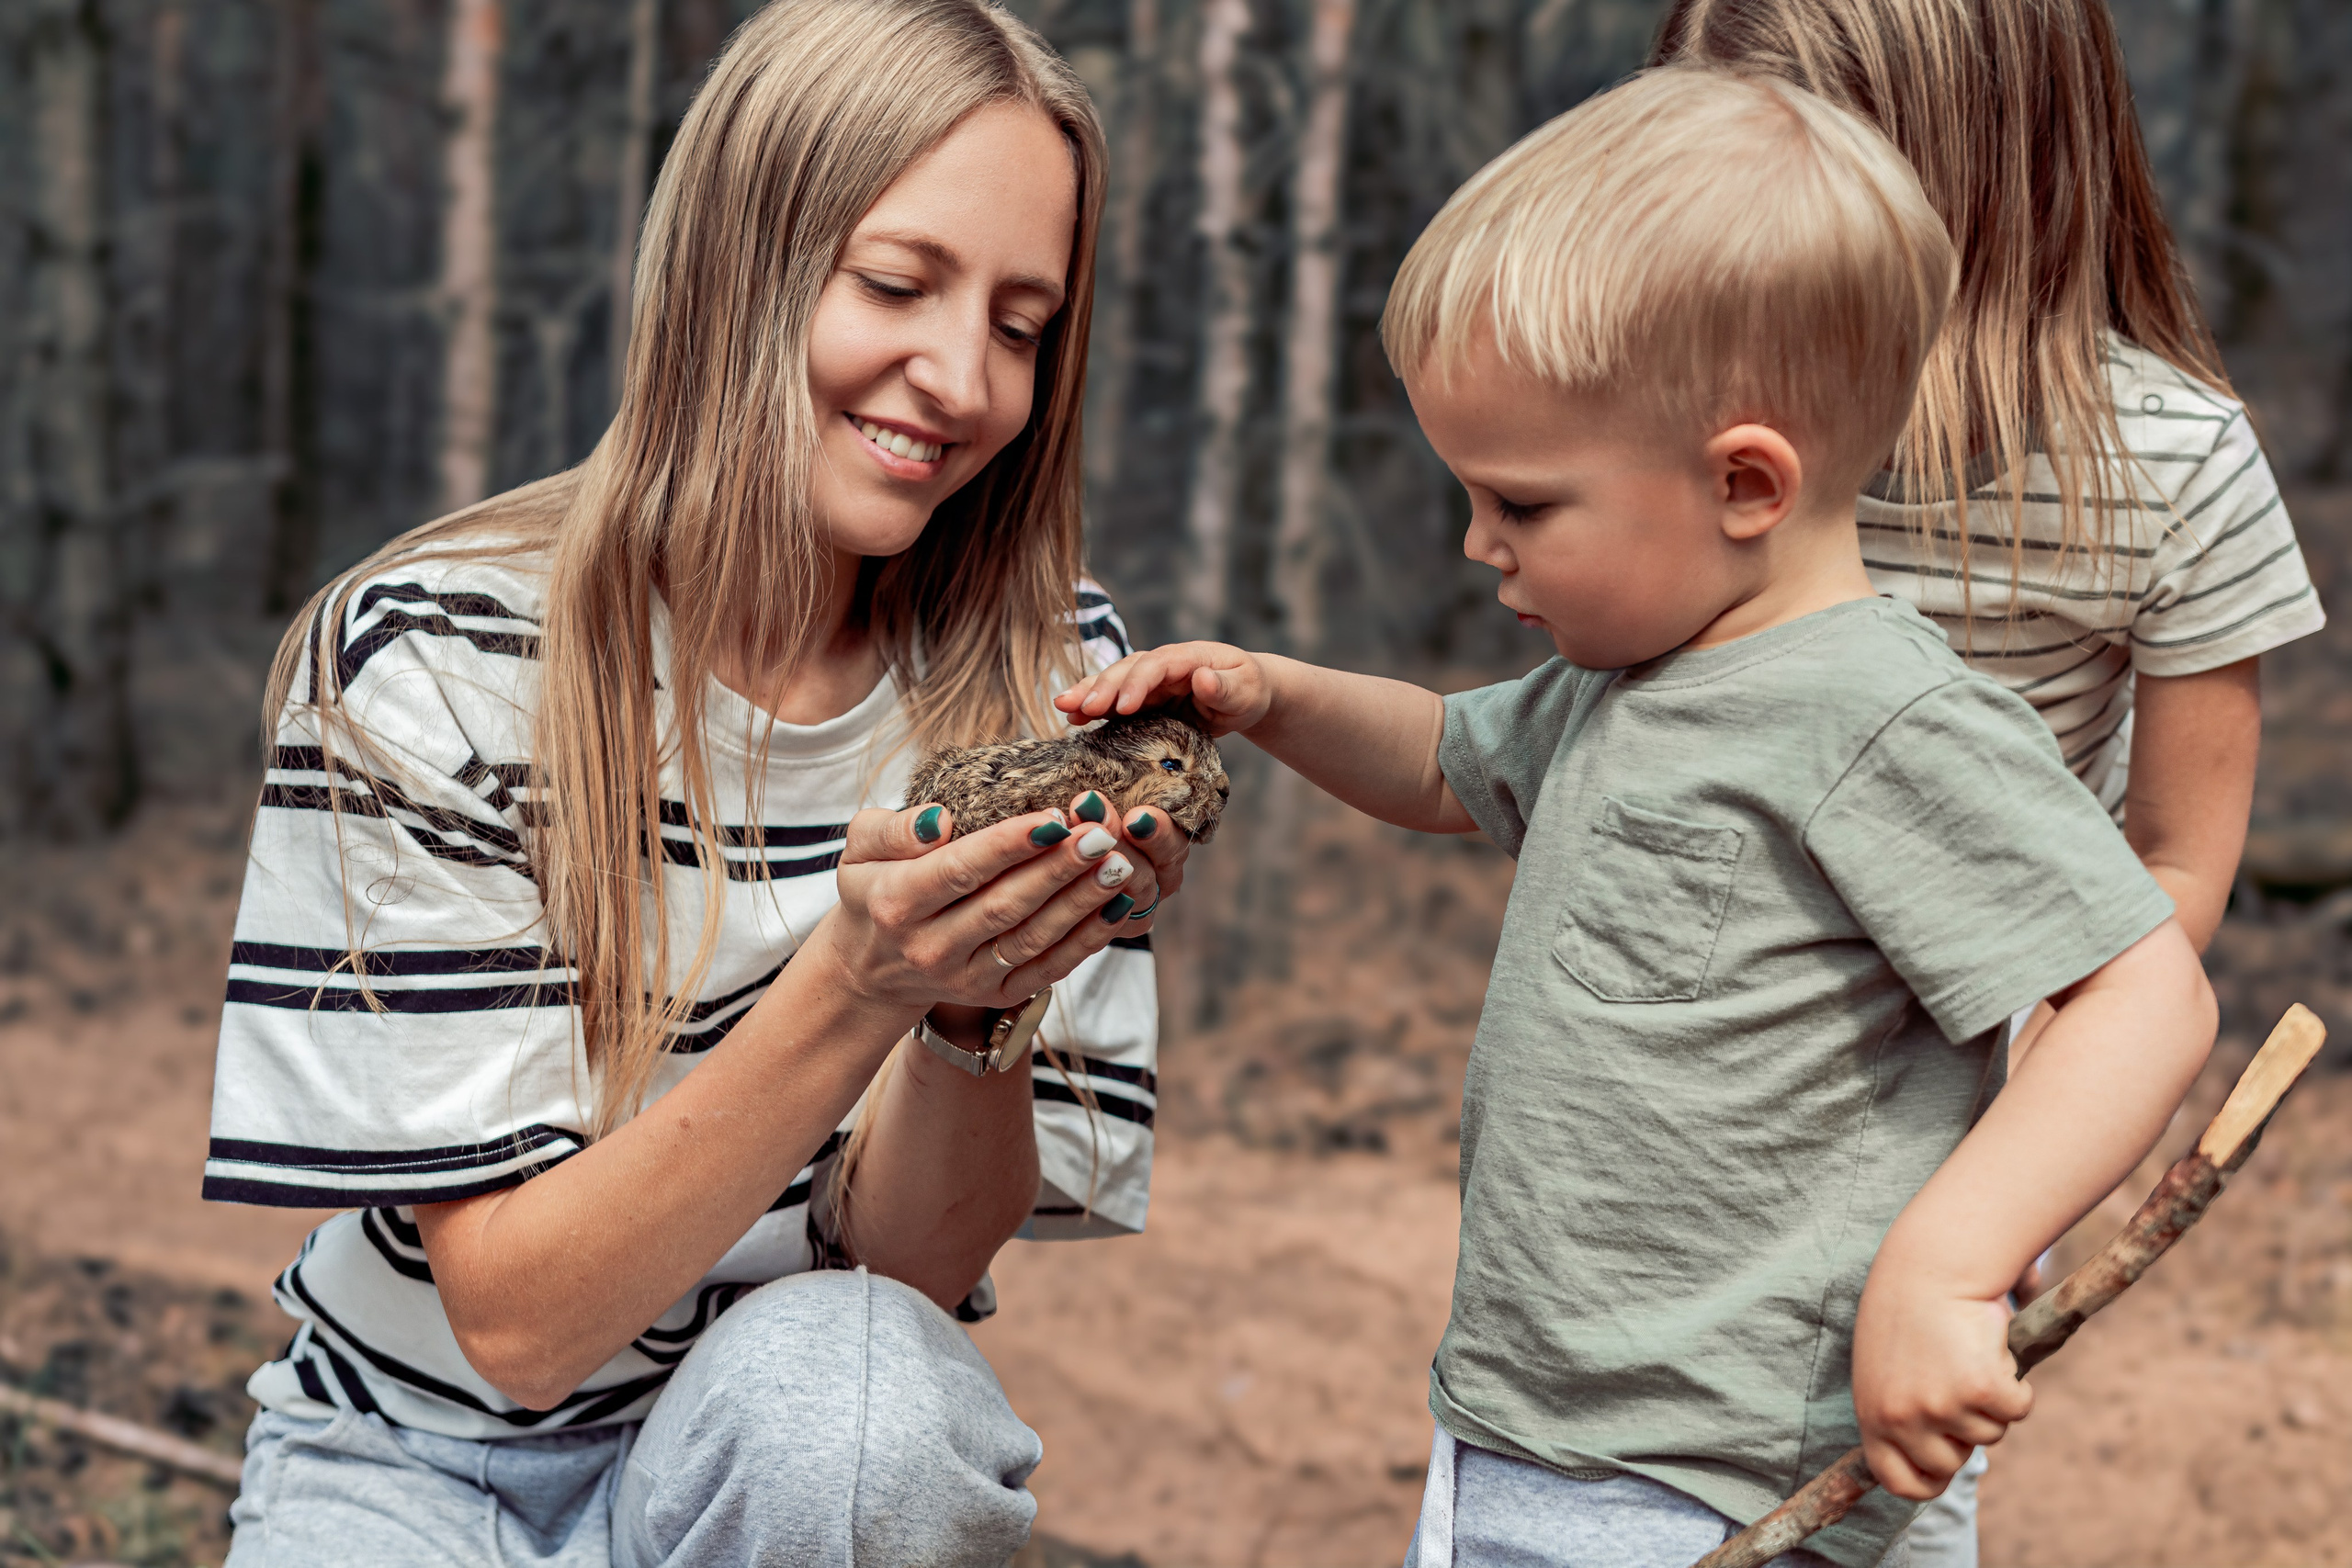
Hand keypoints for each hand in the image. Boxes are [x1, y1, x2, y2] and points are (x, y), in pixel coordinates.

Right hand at [821, 795, 1163, 1016]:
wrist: (870, 967)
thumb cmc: (875, 888)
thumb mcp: (860, 849)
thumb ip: (893, 829)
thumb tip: (941, 820)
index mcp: (897, 902)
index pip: (960, 870)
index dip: (1009, 844)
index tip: (1053, 815)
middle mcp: (931, 947)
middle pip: (1005, 905)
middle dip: (1058, 868)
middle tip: (1101, 833)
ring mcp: (965, 977)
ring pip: (1032, 938)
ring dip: (1082, 902)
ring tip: (1120, 863)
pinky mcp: (995, 994)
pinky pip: (1048, 967)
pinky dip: (1088, 939)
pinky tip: (1119, 905)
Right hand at [1055, 640, 1273, 736]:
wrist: (1244, 694)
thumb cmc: (1248, 690)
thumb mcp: (1245, 690)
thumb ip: (1224, 687)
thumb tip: (1200, 677)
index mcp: (1187, 657)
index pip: (1157, 665)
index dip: (1138, 683)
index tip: (1124, 707)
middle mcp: (1163, 665)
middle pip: (1127, 671)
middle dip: (1101, 688)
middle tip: (1079, 708)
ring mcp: (1150, 681)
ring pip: (1114, 683)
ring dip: (1088, 694)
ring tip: (1063, 708)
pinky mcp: (1144, 700)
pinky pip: (1115, 702)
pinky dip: (1093, 709)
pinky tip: (1072, 719)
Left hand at [1850, 1277, 2033, 1499]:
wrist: (1932, 1263)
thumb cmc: (1909, 1309)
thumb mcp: (1886, 1367)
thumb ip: (1900, 1409)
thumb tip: (1935, 1459)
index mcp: (1872, 1413)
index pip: (1898, 1480)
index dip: (1927, 1478)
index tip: (1944, 1466)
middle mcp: (1902, 1418)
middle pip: (1953, 1462)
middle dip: (1965, 1430)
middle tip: (1957, 1381)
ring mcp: (1941, 1406)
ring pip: (1990, 1433)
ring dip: (1990, 1400)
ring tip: (1969, 1353)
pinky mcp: (1980, 1388)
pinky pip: (2018, 1408)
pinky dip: (2018, 1384)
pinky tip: (1994, 1349)